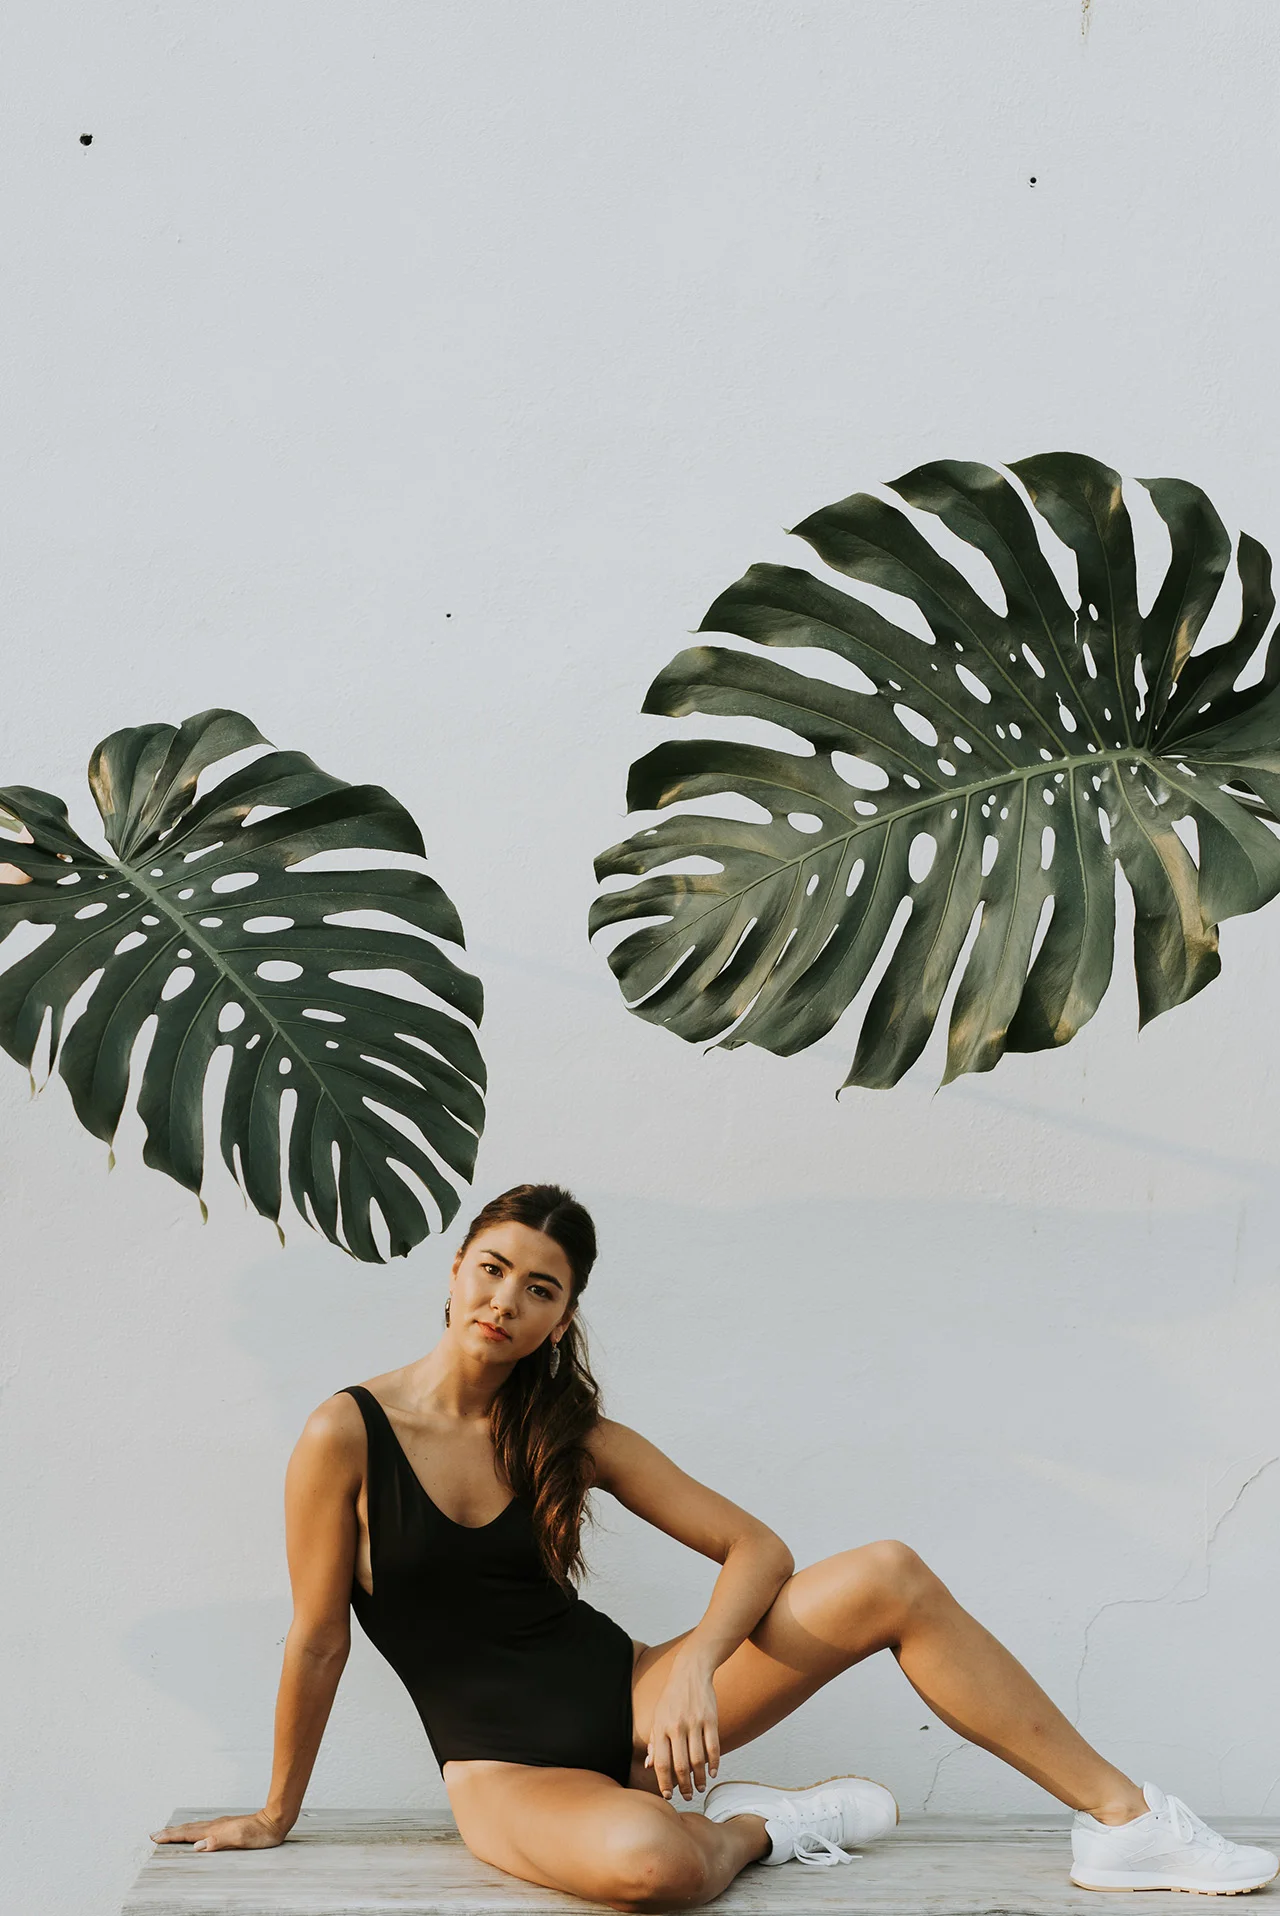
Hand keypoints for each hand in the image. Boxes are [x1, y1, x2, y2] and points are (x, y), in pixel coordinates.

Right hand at [150, 1810, 288, 1851]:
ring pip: (195, 1828)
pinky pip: (204, 1830)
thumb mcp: (240, 1839)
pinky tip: (194, 1834)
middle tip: (154, 1835)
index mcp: (215, 1830)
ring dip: (180, 1831)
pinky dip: (193, 1831)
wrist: (275, 1821)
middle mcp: (216, 1826)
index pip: (188, 1834)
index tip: (155, 1837)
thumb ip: (219, 1841)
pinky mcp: (227, 1828)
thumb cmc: (260, 1833)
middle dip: (170, 1833)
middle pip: (188, 1829)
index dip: (171, 1836)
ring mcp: (221, 1826)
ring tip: (168, 1833)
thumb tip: (197, 1846)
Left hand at [644, 1652, 721, 1801]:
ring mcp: (695, 1722)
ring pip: (698, 1760)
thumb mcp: (657, 1716)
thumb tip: (649, 1765)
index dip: (664, 1783)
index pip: (661, 1763)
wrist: (691, 1671)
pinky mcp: (711, 1719)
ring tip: (699, 1788)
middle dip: (683, 1786)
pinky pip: (713, 1747)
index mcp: (661, 1727)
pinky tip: (712, 1773)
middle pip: (680, 1765)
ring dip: (699, 1779)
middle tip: (687, 1796)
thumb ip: (654, 1742)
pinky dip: (714, 1764)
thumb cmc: (672, 1697)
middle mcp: (677, 1726)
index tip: (668, 1795)